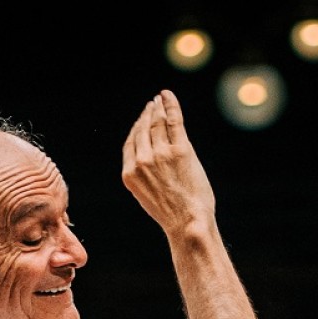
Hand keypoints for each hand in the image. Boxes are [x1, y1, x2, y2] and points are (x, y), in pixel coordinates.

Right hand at [121, 89, 215, 237]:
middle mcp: (141, 161)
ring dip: (157, 108)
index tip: (141, 121)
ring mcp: (160, 154)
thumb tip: (152, 165)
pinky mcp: (180, 149)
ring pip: (156, 123)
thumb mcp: (149, 197)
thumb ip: (146, 178)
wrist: (187, 222)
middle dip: (146, 115)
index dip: (136, 129)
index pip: (130, 143)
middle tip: (152, 104)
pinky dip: (170, 104)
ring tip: (159, 100)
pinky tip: (167, 95)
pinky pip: (173, 120)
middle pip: (142, 130)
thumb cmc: (173, 215)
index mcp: (129, 174)